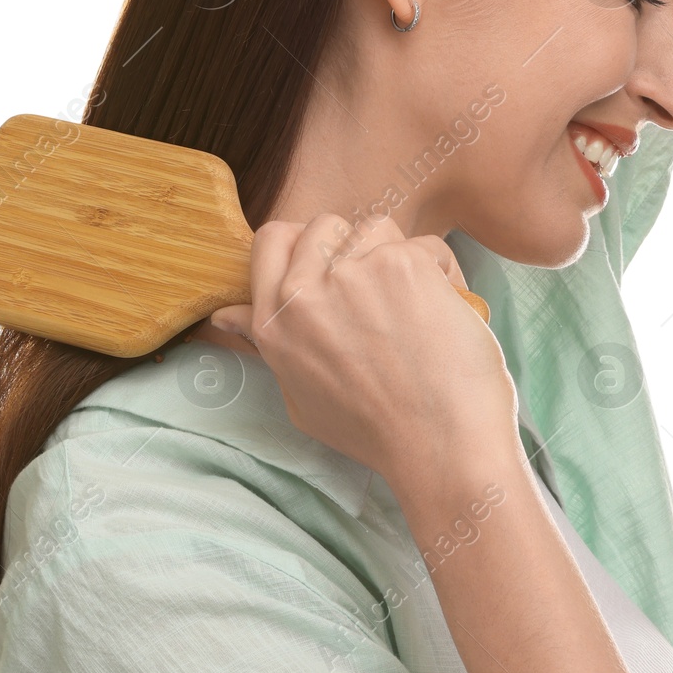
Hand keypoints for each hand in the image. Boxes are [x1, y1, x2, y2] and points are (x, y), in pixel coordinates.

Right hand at [209, 213, 519, 500]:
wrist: (440, 447)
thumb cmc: (375, 431)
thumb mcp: (300, 397)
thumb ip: (267, 346)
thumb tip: (226, 315)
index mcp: (273, 322)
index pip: (271, 240)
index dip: (302, 244)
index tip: (327, 264)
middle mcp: (304, 292)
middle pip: (322, 225)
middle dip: (351, 246)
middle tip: (378, 287)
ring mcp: (353, 273)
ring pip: (375, 228)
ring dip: (394, 254)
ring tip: (413, 300)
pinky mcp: (403, 265)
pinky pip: (425, 245)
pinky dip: (441, 271)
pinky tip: (446, 309)